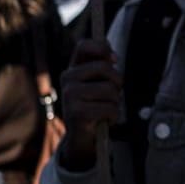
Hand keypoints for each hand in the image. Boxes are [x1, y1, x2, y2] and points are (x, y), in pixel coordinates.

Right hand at [54, 40, 121, 169]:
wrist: (81, 137)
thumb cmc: (93, 106)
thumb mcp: (95, 84)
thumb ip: (102, 67)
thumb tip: (113, 57)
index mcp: (72, 69)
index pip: (84, 46)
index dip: (102, 48)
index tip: (114, 60)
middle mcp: (67, 79)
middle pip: (105, 69)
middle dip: (117, 83)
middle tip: (112, 95)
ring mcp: (70, 95)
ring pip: (110, 91)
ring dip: (116, 103)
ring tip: (106, 109)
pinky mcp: (77, 113)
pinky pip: (110, 109)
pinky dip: (114, 116)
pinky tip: (105, 120)